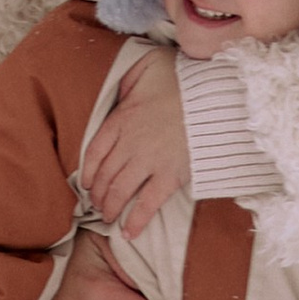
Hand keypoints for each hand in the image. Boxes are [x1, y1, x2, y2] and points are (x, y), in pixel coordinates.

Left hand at [81, 47, 189, 232]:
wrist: (212, 98)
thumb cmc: (181, 80)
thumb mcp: (147, 67)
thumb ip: (129, 78)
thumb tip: (119, 87)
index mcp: (122, 118)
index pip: (95, 150)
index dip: (88, 171)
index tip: (86, 183)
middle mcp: (130, 143)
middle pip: (105, 174)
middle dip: (98, 193)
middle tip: (97, 204)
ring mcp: (149, 161)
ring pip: (120, 191)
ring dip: (110, 207)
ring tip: (108, 217)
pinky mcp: (170, 176)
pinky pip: (147, 203)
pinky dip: (136, 220)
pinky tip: (129, 232)